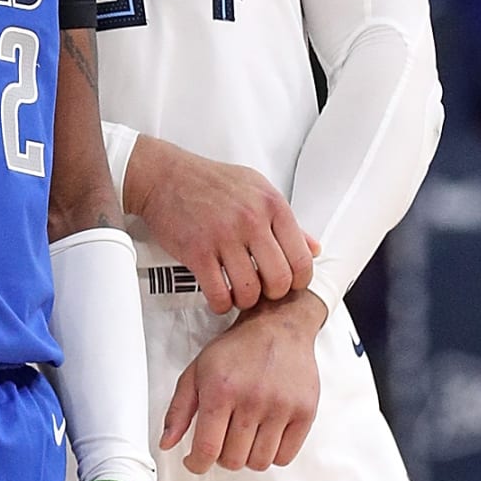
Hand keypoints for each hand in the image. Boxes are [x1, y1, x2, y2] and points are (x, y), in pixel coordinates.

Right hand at [128, 134, 316, 315]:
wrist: (166, 176)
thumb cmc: (213, 183)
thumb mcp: (258, 190)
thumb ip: (287, 222)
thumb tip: (314, 248)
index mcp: (272, 205)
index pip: (302, 258)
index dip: (298, 280)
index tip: (288, 284)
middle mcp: (251, 220)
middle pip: (279, 280)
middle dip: (273, 294)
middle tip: (263, 291)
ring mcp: (223, 236)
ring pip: (250, 292)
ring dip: (245, 301)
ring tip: (239, 295)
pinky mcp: (197, 252)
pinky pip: (218, 294)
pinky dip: (220, 304)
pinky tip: (219, 296)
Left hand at [162, 291, 324, 473]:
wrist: (279, 327)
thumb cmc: (236, 349)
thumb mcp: (196, 372)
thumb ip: (178, 410)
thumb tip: (166, 443)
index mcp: (221, 390)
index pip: (207, 449)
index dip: (197, 464)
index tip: (196, 462)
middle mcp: (253, 400)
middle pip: (233, 460)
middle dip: (222, 457)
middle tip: (223, 440)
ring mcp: (282, 407)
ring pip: (259, 462)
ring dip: (247, 457)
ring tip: (244, 437)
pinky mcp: (305, 412)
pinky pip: (285, 456)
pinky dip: (272, 455)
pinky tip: (265, 437)